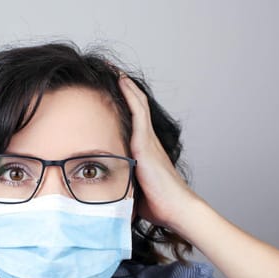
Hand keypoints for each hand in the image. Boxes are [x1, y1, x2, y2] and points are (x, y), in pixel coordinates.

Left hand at [119, 75, 201, 234]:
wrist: (176, 208)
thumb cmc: (158, 204)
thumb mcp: (133, 188)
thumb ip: (121, 182)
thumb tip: (102, 191)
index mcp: (145, 149)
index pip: (134, 118)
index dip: (125, 101)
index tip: (112, 87)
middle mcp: (148, 139)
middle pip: (136, 105)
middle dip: (123, 87)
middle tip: (110, 70)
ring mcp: (148, 139)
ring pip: (137, 103)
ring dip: (125, 84)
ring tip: (112, 68)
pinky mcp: (145, 143)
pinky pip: (137, 111)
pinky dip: (129, 94)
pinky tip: (120, 81)